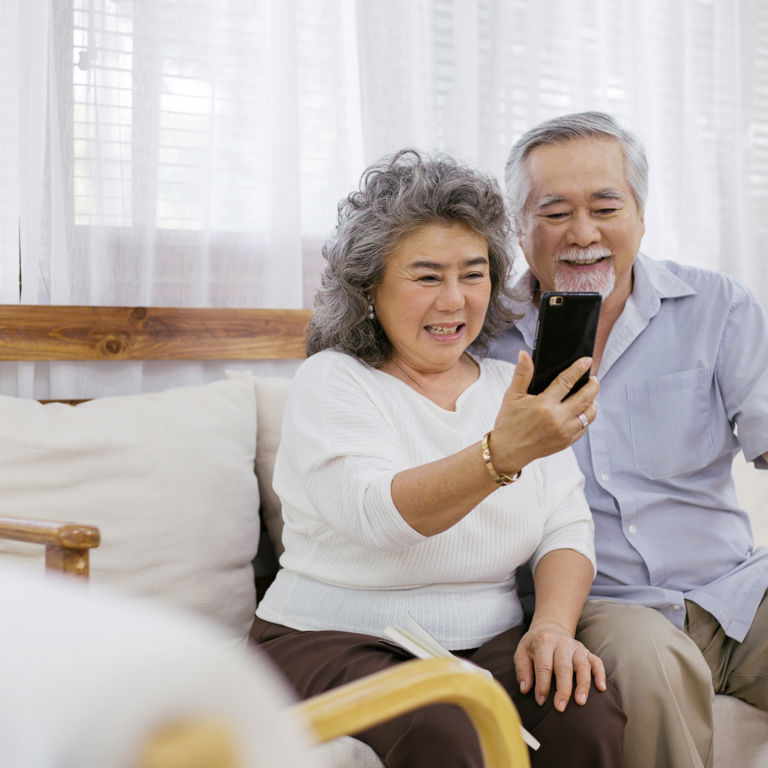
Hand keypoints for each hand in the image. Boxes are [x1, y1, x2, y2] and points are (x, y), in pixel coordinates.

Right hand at [489, 351, 598, 473]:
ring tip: (590, 395)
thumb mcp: (512, 396)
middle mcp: (557, 419)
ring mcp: (564, 432)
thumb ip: (521, 374)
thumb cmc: (509, 422)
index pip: (567, 381)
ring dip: (593, 402)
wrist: (508, 451)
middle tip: (593, 379)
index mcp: (544, 405)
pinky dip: (586, 417)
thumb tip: (524, 354)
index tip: (587, 361)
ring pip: (589, 414)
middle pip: (585, 397)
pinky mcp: (566, 442)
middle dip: (593, 385)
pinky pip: (584, 427)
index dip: (579, 369)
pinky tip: (582, 411)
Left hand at [513, 620, 606, 710]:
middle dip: (563, 688)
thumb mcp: (522, 652)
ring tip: (580, 702)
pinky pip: (596, 661)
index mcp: (544, 642)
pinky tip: (601, 688)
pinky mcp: (586, 651)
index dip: (542, 685)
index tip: (540, 701)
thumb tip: (525, 689)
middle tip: (560, 707)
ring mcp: (576, 647)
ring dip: (583, 684)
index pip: (544, 665)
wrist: (549, 628)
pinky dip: (600, 674)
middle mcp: (561, 643)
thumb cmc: (534, 646)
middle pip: (564, 666)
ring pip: (582, 665)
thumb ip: (522, 670)